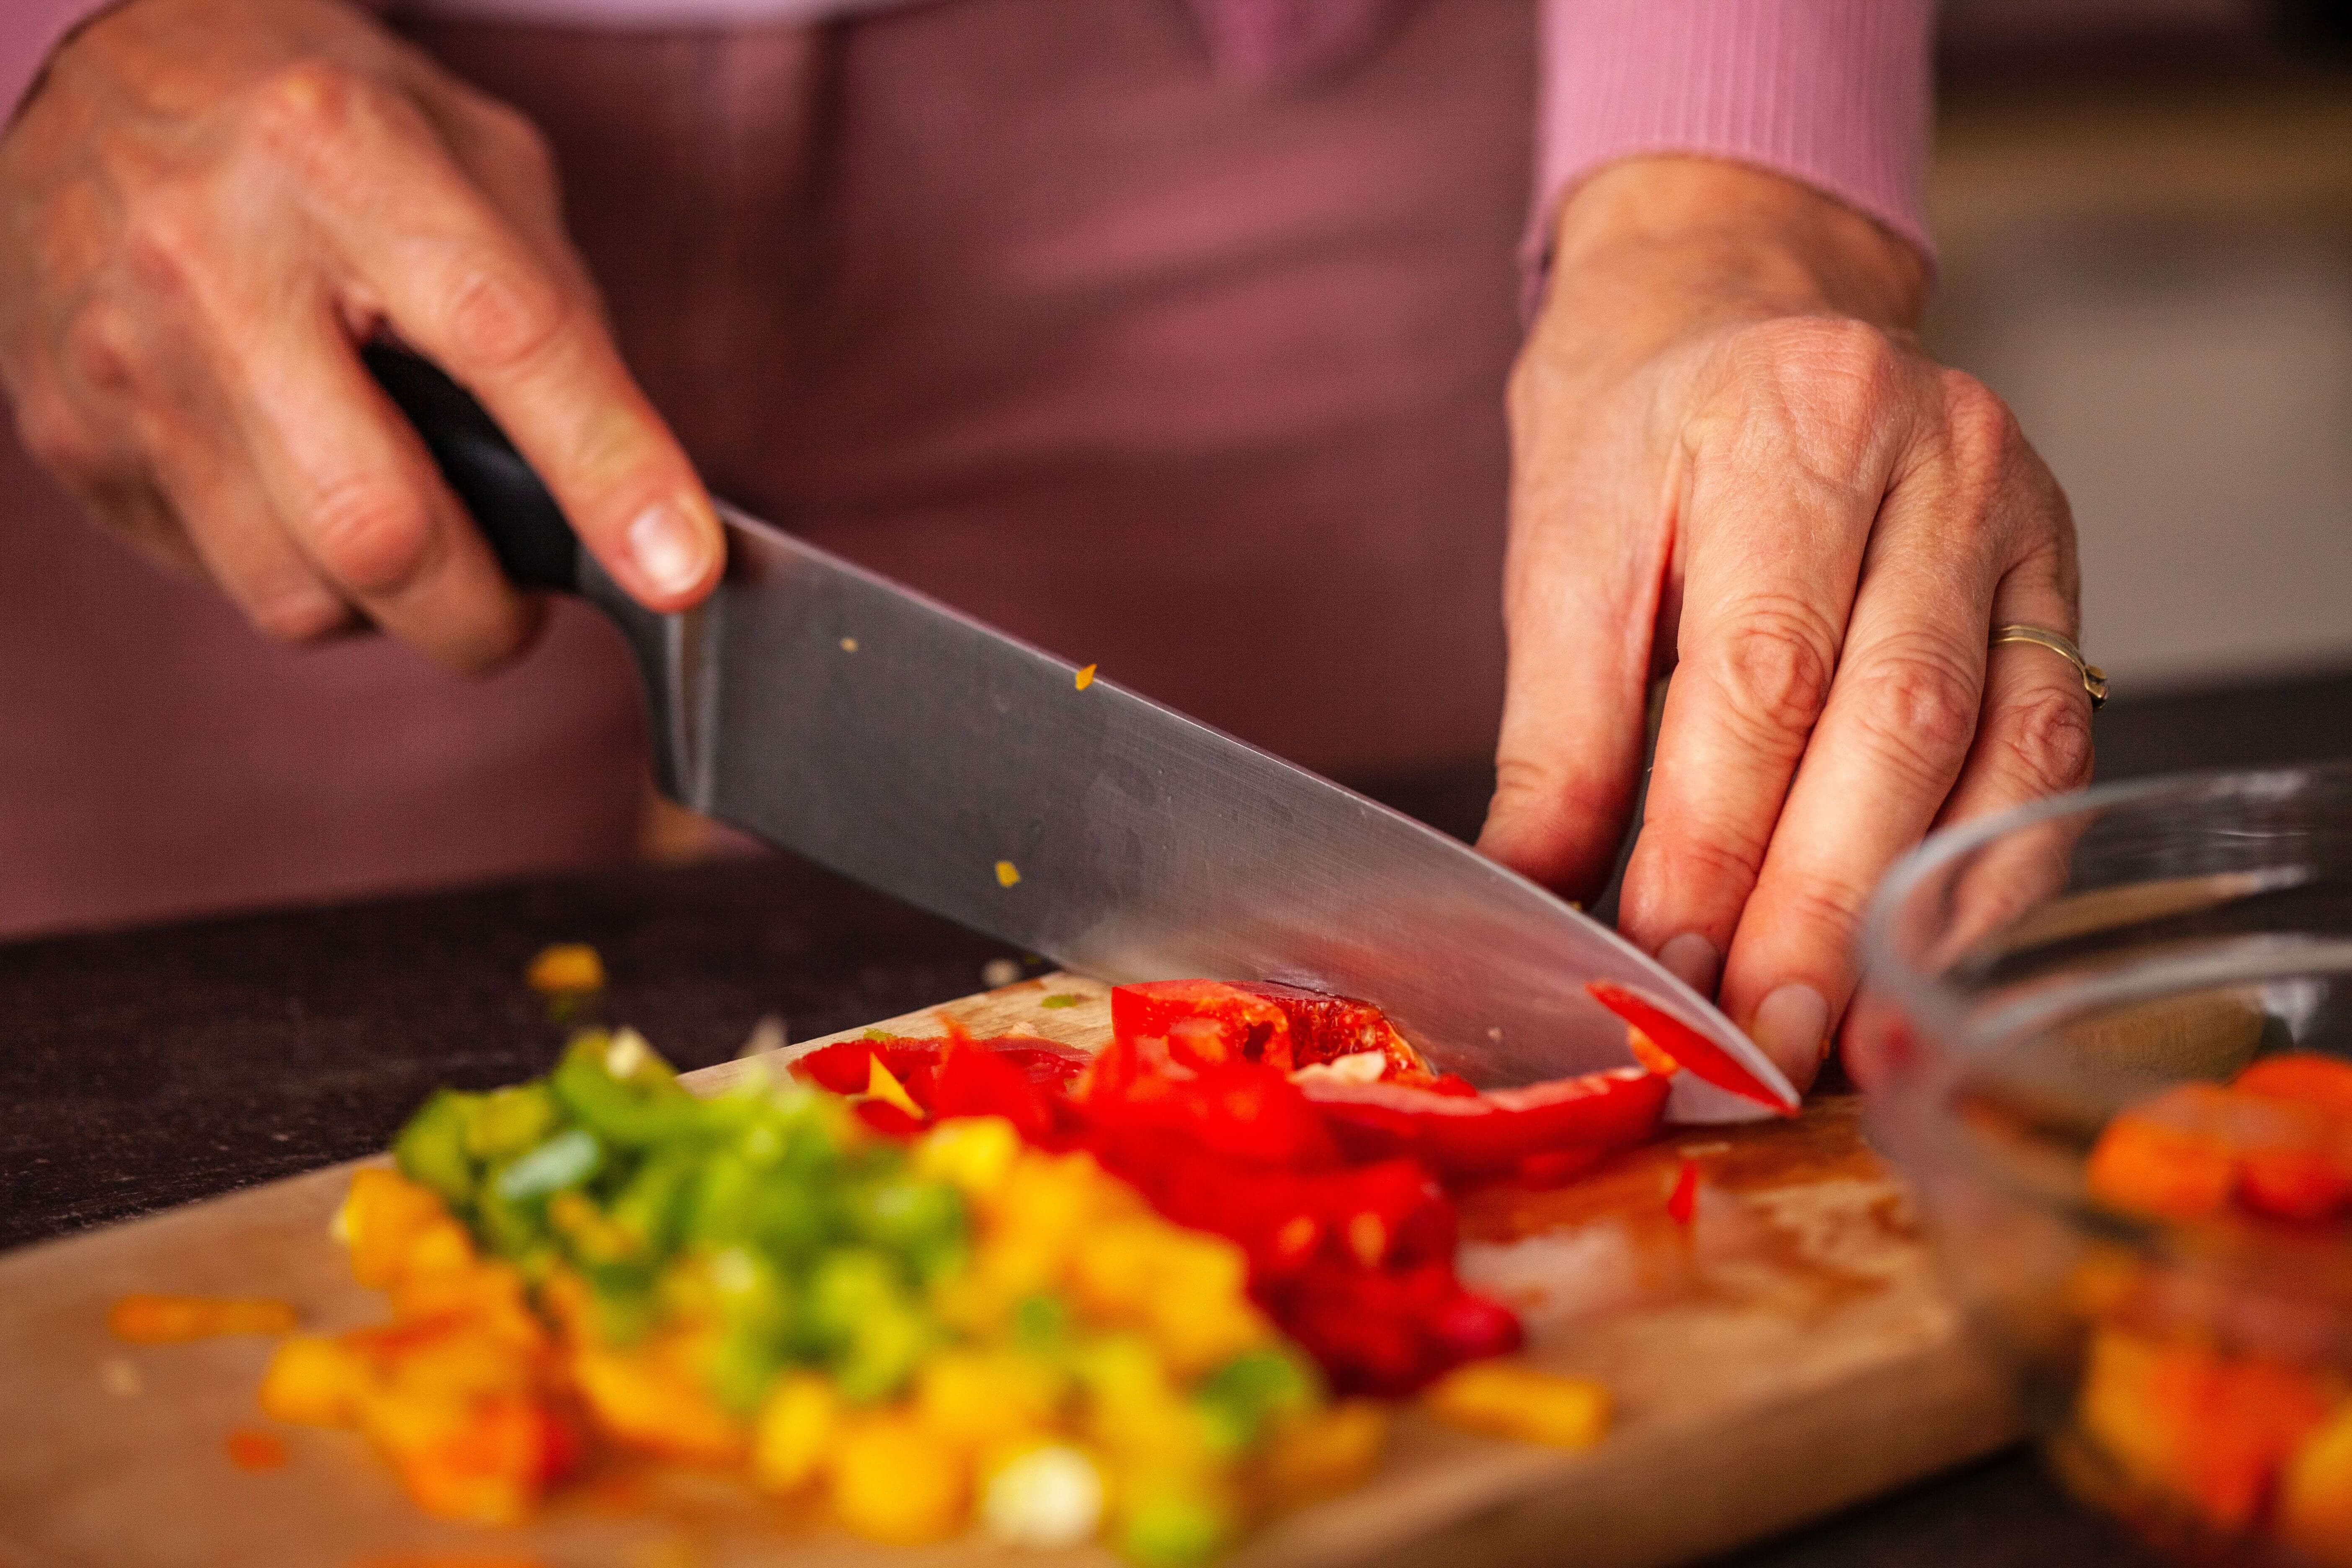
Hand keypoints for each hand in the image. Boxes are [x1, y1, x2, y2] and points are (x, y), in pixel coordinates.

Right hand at [0, 0, 719, 669]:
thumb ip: (558, 318)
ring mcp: (124, 359)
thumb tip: (633, 495)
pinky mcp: (73, 440)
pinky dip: (302, 571)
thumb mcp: (470, 162)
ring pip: (302, 591)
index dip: (607, 471)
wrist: (105, 78)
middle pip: (380, 527)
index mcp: (340, 155)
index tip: (680, 571)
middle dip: (484, 610)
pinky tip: (303, 486)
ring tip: (405, 517)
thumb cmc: (324, 134)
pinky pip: (227, 578)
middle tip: (522, 595)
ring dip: (390, 602)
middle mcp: (212, 256)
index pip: (506, 338)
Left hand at [1479, 158, 2089, 1089]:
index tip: (1664, 972)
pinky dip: (1985, 879)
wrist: (1731, 315)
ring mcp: (2026, 525)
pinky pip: (2048, 757)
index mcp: (1797, 425)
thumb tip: (1530, 906)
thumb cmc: (1637, 443)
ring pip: (1995, 754)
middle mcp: (1944, 462)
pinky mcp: (2061, 589)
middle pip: (1893, 723)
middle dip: (1818, 907)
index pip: (1761, 675)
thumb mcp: (1568, 559)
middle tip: (1755, 1043)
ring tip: (1841, 1042)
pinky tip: (1923, 967)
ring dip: (1916, 916)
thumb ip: (1560, 739)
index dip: (1713, 843)